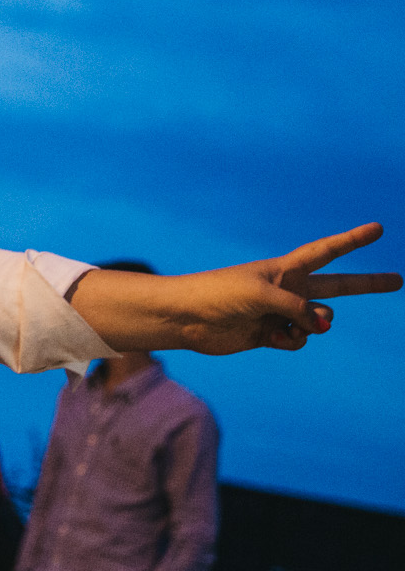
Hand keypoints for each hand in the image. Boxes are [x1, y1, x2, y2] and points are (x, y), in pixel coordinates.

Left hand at [70, 223, 399, 353]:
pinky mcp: (269, 334)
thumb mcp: (263, 295)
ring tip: (283, 324)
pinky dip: (289, 341)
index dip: (353, 241)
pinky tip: (268, 336)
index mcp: (285, 269)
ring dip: (309, 327)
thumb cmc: (219, 294)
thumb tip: (322, 327)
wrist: (186, 318)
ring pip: (317, 323)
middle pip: (337, 287)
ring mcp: (280, 312)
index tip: (378, 229)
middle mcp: (287, 289)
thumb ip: (298, 310)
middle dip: (368, 284)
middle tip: (399, 280)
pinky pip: (297, 341)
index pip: (327, 251)